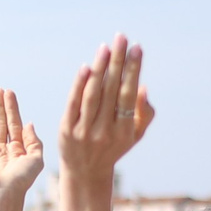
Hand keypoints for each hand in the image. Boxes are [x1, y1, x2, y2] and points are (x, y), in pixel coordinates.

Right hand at [0, 89, 44, 202]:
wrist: (3, 194)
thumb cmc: (22, 180)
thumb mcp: (36, 159)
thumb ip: (34, 140)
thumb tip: (28, 123)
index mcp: (17, 150)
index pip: (14, 124)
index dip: (12, 108)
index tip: (9, 93)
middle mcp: (2, 150)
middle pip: (0, 123)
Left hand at [56, 36, 155, 182]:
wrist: (86, 172)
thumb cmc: (114, 146)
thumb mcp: (135, 135)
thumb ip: (144, 113)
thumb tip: (142, 87)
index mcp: (125, 131)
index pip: (129, 94)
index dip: (133, 70)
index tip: (137, 48)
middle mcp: (105, 131)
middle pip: (112, 90)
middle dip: (118, 62)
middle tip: (122, 38)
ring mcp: (84, 131)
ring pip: (93, 94)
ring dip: (100, 68)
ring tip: (106, 47)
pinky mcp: (66, 130)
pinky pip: (74, 103)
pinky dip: (79, 85)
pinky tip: (86, 67)